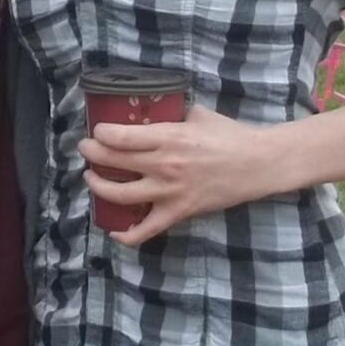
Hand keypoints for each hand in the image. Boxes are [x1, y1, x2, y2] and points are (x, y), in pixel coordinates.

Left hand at [80, 105, 280, 245]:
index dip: (100, 134)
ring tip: (92, 178)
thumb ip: (173, 115)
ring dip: (98, 187)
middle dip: (91, 154)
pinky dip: (126, 234)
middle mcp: (164, 165)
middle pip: (113, 162)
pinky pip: (146, 229)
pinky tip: (114, 229)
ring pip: (120, 195)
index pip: (120, 137)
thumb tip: (155, 111)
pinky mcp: (179, 212)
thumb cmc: (231, 135)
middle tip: (86, 150)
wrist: (258, 164)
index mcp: (168, 137)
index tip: (96, 131)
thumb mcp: (199, 115)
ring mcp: (169, 192)